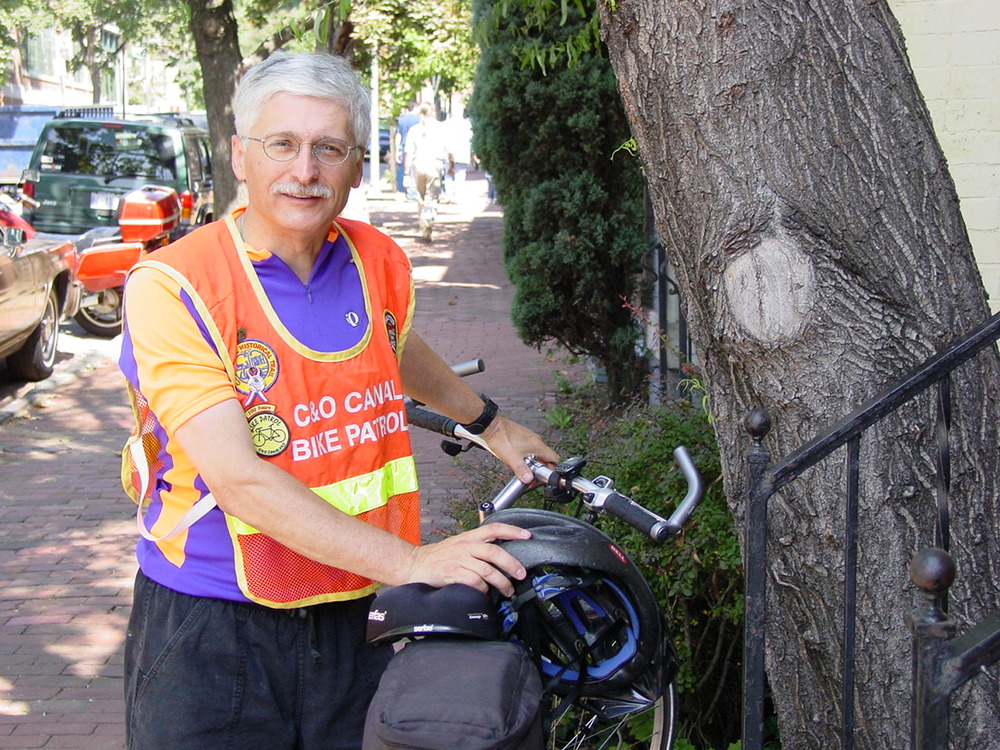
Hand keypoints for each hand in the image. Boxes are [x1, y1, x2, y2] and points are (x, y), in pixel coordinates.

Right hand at [405, 523, 530, 595]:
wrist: (412, 564)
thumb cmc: (435, 558)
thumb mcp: (457, 546)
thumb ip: (476, 549)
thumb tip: (499, 559)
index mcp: (468, 537)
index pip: (494, 528)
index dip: (512, 531)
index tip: (527, 536)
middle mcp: (465, 546)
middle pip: (495, 552)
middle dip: (512, 564)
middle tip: (521, 574)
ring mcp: (459, 559)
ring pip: (488, 570)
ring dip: (501, 582)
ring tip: (508, 591)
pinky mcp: (452, 573)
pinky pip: (475, 582)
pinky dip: (483, 589)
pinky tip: (485, 593)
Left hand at [481, 416, 559, 483]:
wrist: (492, 426)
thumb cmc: (502, 439)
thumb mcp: (513, 459)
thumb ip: (522, 471)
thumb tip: (528, 479)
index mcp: (538, 445)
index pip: (554, 458)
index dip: (552, 469)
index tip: (543, 475)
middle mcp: (535, 440)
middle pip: (544, 457)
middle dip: (538, 467)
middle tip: (530, 474)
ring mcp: (528, 437)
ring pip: (534, 453)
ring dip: (529, 462)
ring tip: (519, 467)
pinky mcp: (521, 436)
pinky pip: (526, 449)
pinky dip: (522, 456)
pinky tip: (512, 460)